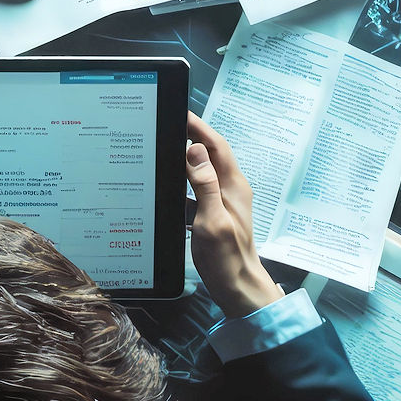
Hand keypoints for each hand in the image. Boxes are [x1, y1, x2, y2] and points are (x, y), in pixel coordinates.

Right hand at [186, 112, 281, 317]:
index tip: (180, 113)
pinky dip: (182, 186)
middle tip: (166, 127)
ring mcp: (224, 203)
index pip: (215, 146)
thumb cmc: (226, 258)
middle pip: (209, 156)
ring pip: (201, 174)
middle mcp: (230, 190)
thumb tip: (195, 150)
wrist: (238, 288)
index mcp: (232, 186)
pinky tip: (167, 189)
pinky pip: (197, 193)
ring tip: (162, 153)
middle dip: (189, 138)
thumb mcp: (211, 221)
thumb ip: (205, 185)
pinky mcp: (215, 217)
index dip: (198, 127)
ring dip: (184, 162)